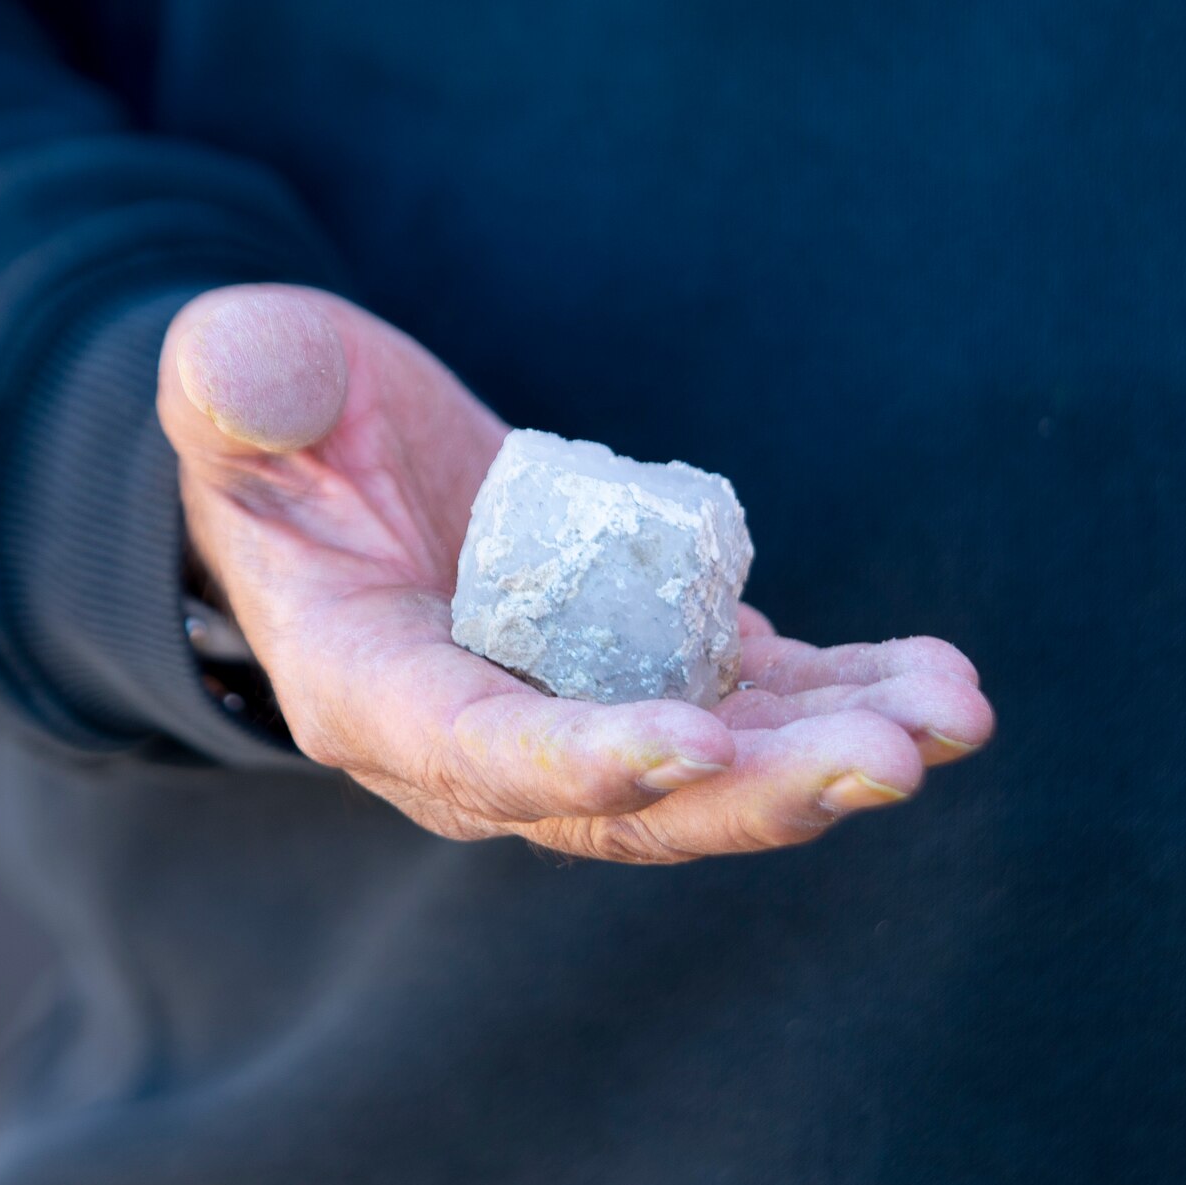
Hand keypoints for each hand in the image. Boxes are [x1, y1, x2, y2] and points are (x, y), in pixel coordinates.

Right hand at [158, 285, 993, 862]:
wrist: (342, 466)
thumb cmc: (278, 429)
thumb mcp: (235, 384)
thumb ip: (235, 382)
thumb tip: (250, 382)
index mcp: (370, 686)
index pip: (472, 750)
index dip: (575, 759)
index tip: (691, 742)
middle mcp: (481, 737)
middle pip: (624, 802)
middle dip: (754, 793)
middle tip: (884, 762)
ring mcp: (576, 708)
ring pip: (711, 768)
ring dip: (828, 752)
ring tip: (949, 716)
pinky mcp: (648, 665)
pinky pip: (752, 703)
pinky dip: (842, 696)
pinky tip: (939, 682)